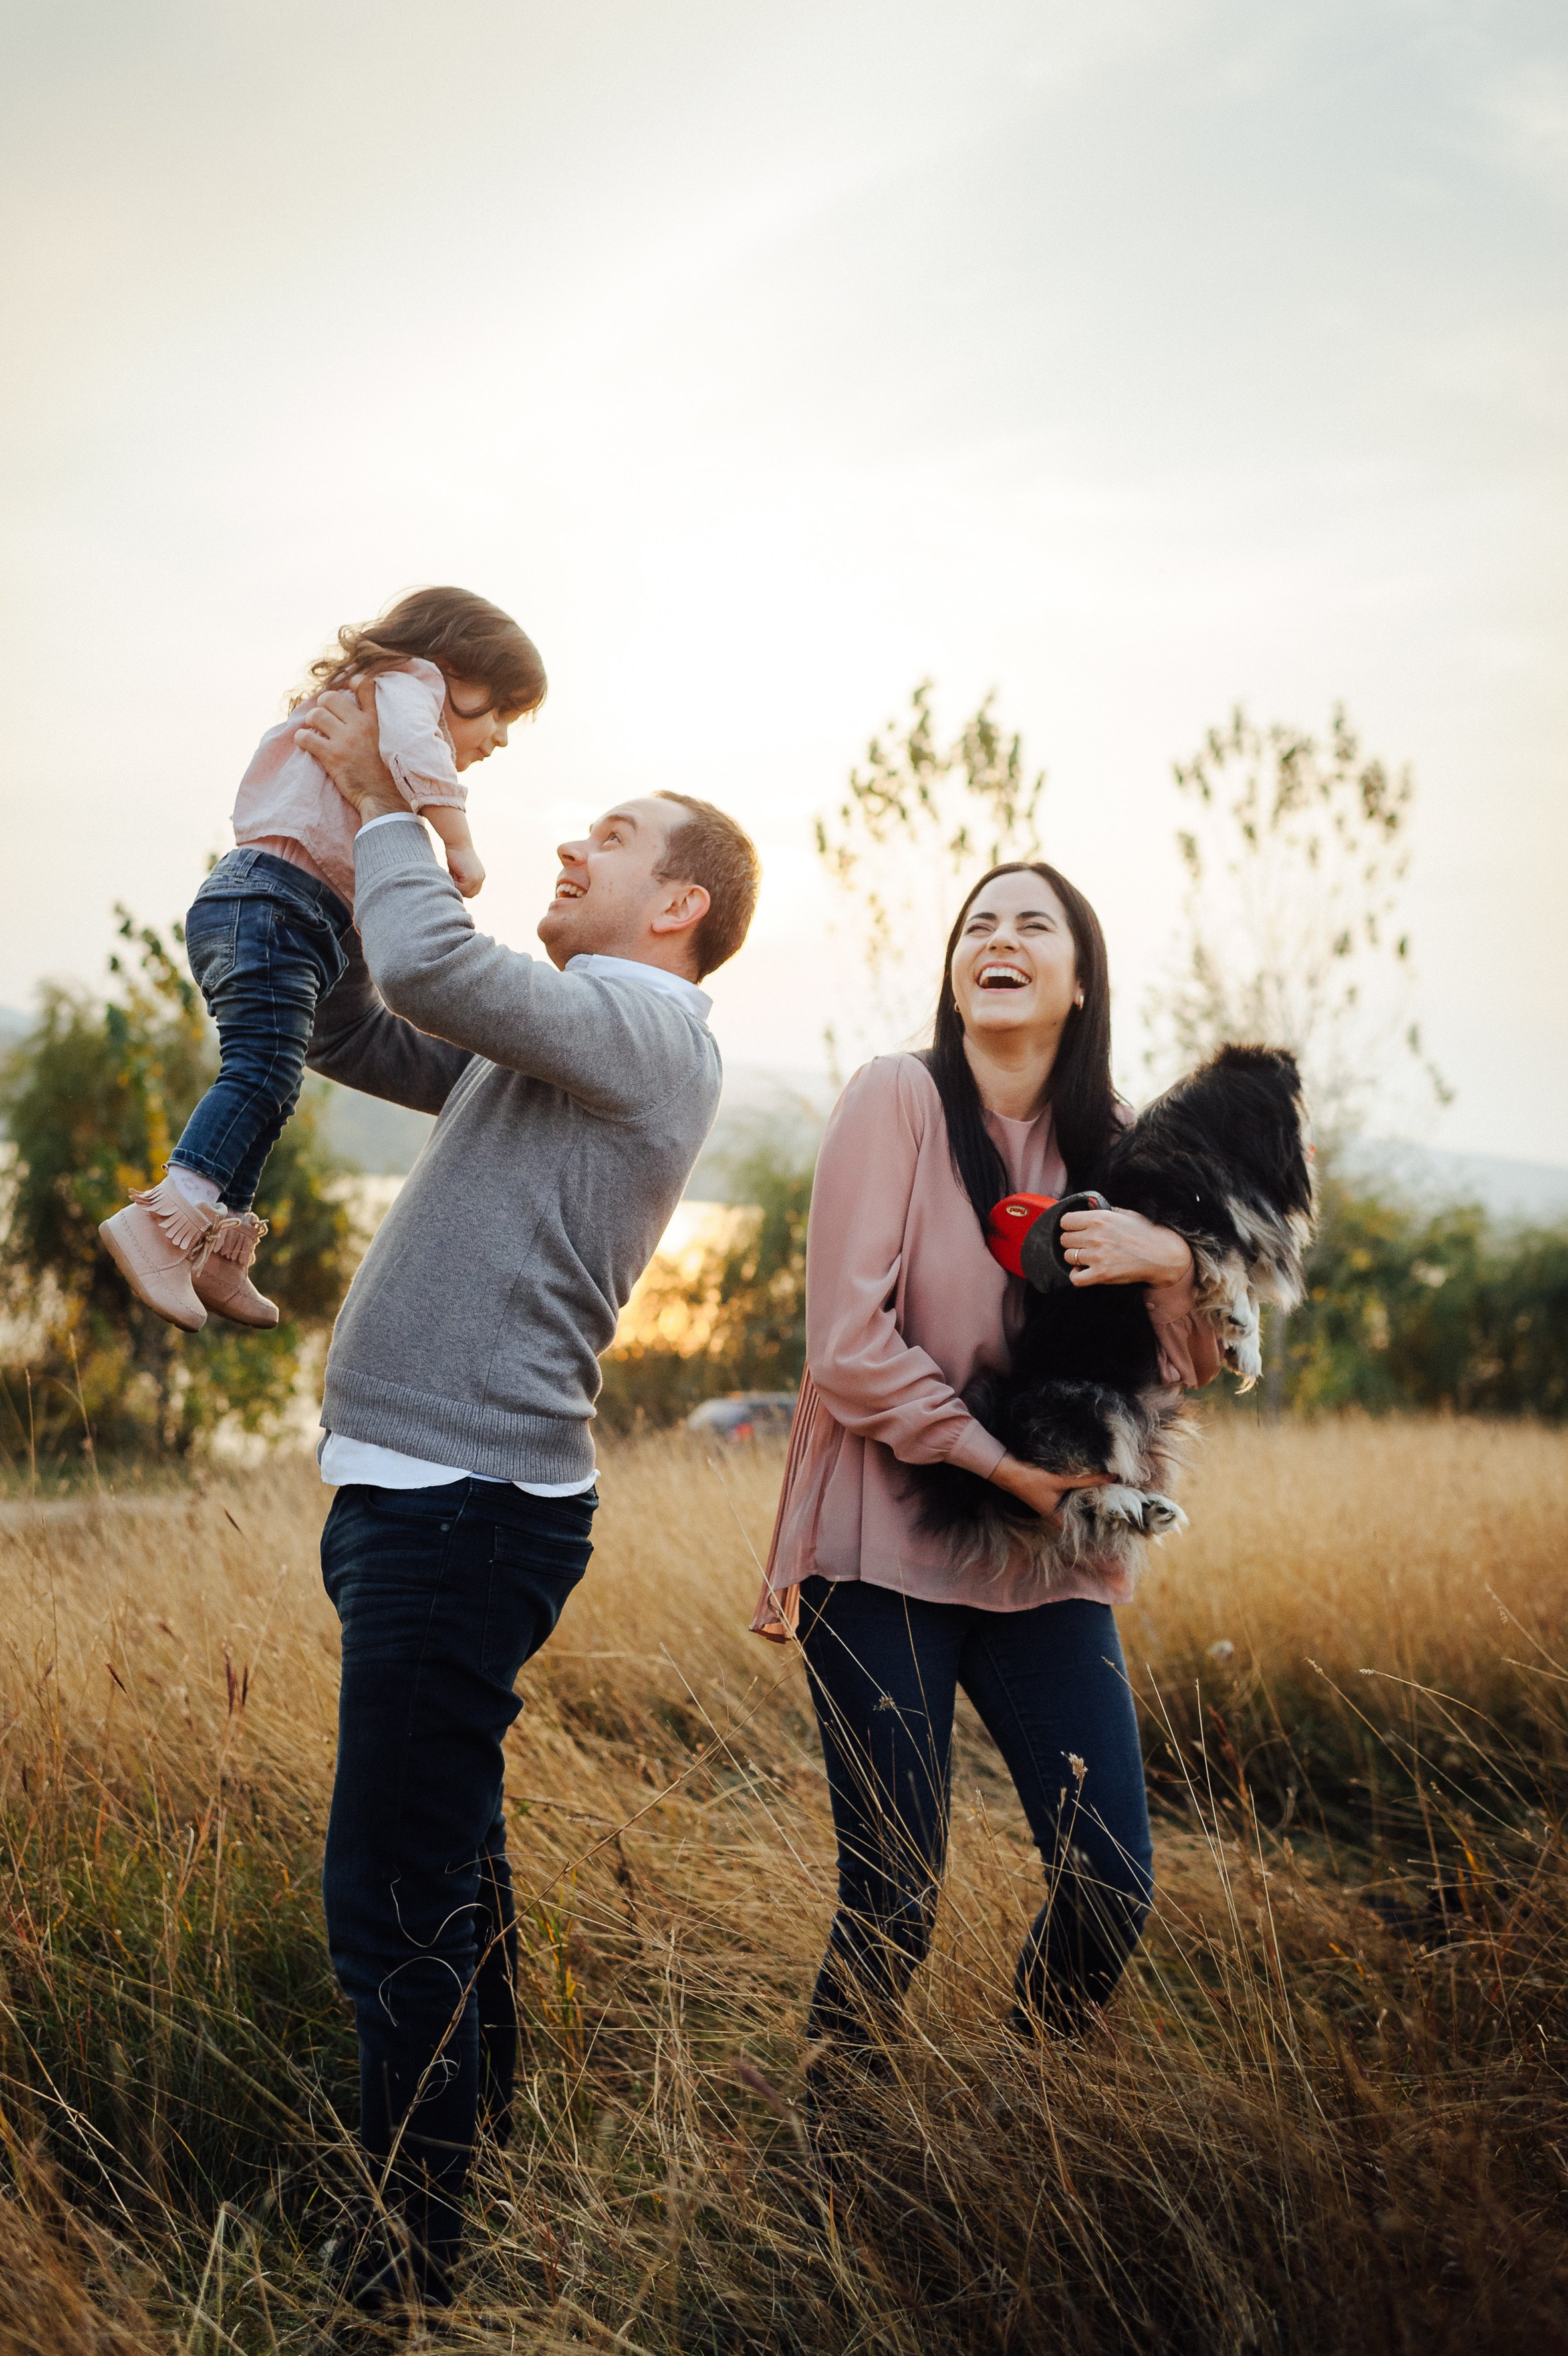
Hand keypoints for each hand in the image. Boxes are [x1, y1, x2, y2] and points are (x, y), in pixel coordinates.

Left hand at [293, 681, 403, 820]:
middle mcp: (360, 725)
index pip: (366, 687)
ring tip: (313, 731)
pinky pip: (306, 737)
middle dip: (322, 705)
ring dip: (310, 722)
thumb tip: (364, 717)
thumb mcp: (390, 743)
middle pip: (330, 698)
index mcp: (376, 721)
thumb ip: (378, 726)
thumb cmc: (387, 774)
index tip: (348, 686)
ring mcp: (345, 740)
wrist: (383, 797)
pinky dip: (301, 738)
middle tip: (323, 718)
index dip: (353, 682)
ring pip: (316, 715)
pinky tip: (305, 743)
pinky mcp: (332, 756)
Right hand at [445, 843, 485, 898]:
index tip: (454, 880)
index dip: (463, 889)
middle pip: (471, 894)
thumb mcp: (460, 870)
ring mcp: (478, 878)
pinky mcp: (472, 877)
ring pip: (466, 892)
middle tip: (453, 877)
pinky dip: (455, 884)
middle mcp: (481, 878)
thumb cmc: (455, 854)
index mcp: (480, 876)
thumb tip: (456, 890)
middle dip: (461, 890)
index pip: (472, 891)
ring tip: (453, 874)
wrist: (458, 843)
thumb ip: (461, 880)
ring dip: (458, 887)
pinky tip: (453, 872)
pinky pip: (462, 889)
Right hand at [990, 1452, 1111, 1522]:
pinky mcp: (1047, 1493)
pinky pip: (1067, 1496)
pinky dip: (1076, 1492)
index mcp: (1057, 1518)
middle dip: (1093, 1511)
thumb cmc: (1032, 1480)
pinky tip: (1086, 1483)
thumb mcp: (1062, 1480)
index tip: (1112, 1522)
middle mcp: (1054, 1514)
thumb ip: (1088, 1480)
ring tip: (1105, 1494)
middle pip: (1078, 1517)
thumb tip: (1113, 1477)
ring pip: (1073, 1506)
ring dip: (1085, 1500)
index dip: (1095, 1527)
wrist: (1007, 1470)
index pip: (1081, 1529)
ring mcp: (1049, 1504)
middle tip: (1114, 1505)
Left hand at [1057, 1205, 1192, 1288]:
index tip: (1076, 1229)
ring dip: (1076, 1258)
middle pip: (1064, 1239)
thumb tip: (1089, 1207)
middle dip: (1073, 1242)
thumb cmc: (1145, 1234)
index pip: (1065, 1221)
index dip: (1070, 1226)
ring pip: (1068, 1257)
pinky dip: (1077, 1276)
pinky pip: (1075, 1278)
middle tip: (1084, 1244)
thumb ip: (1104, 1211)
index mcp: (1099, 1218)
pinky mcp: (1101, 1274)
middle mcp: (1095, 1236)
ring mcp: (1097, 1256)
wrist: (1161, 1255)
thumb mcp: (1124, 1214)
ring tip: (1088, 1257)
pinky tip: (1085, 1271)